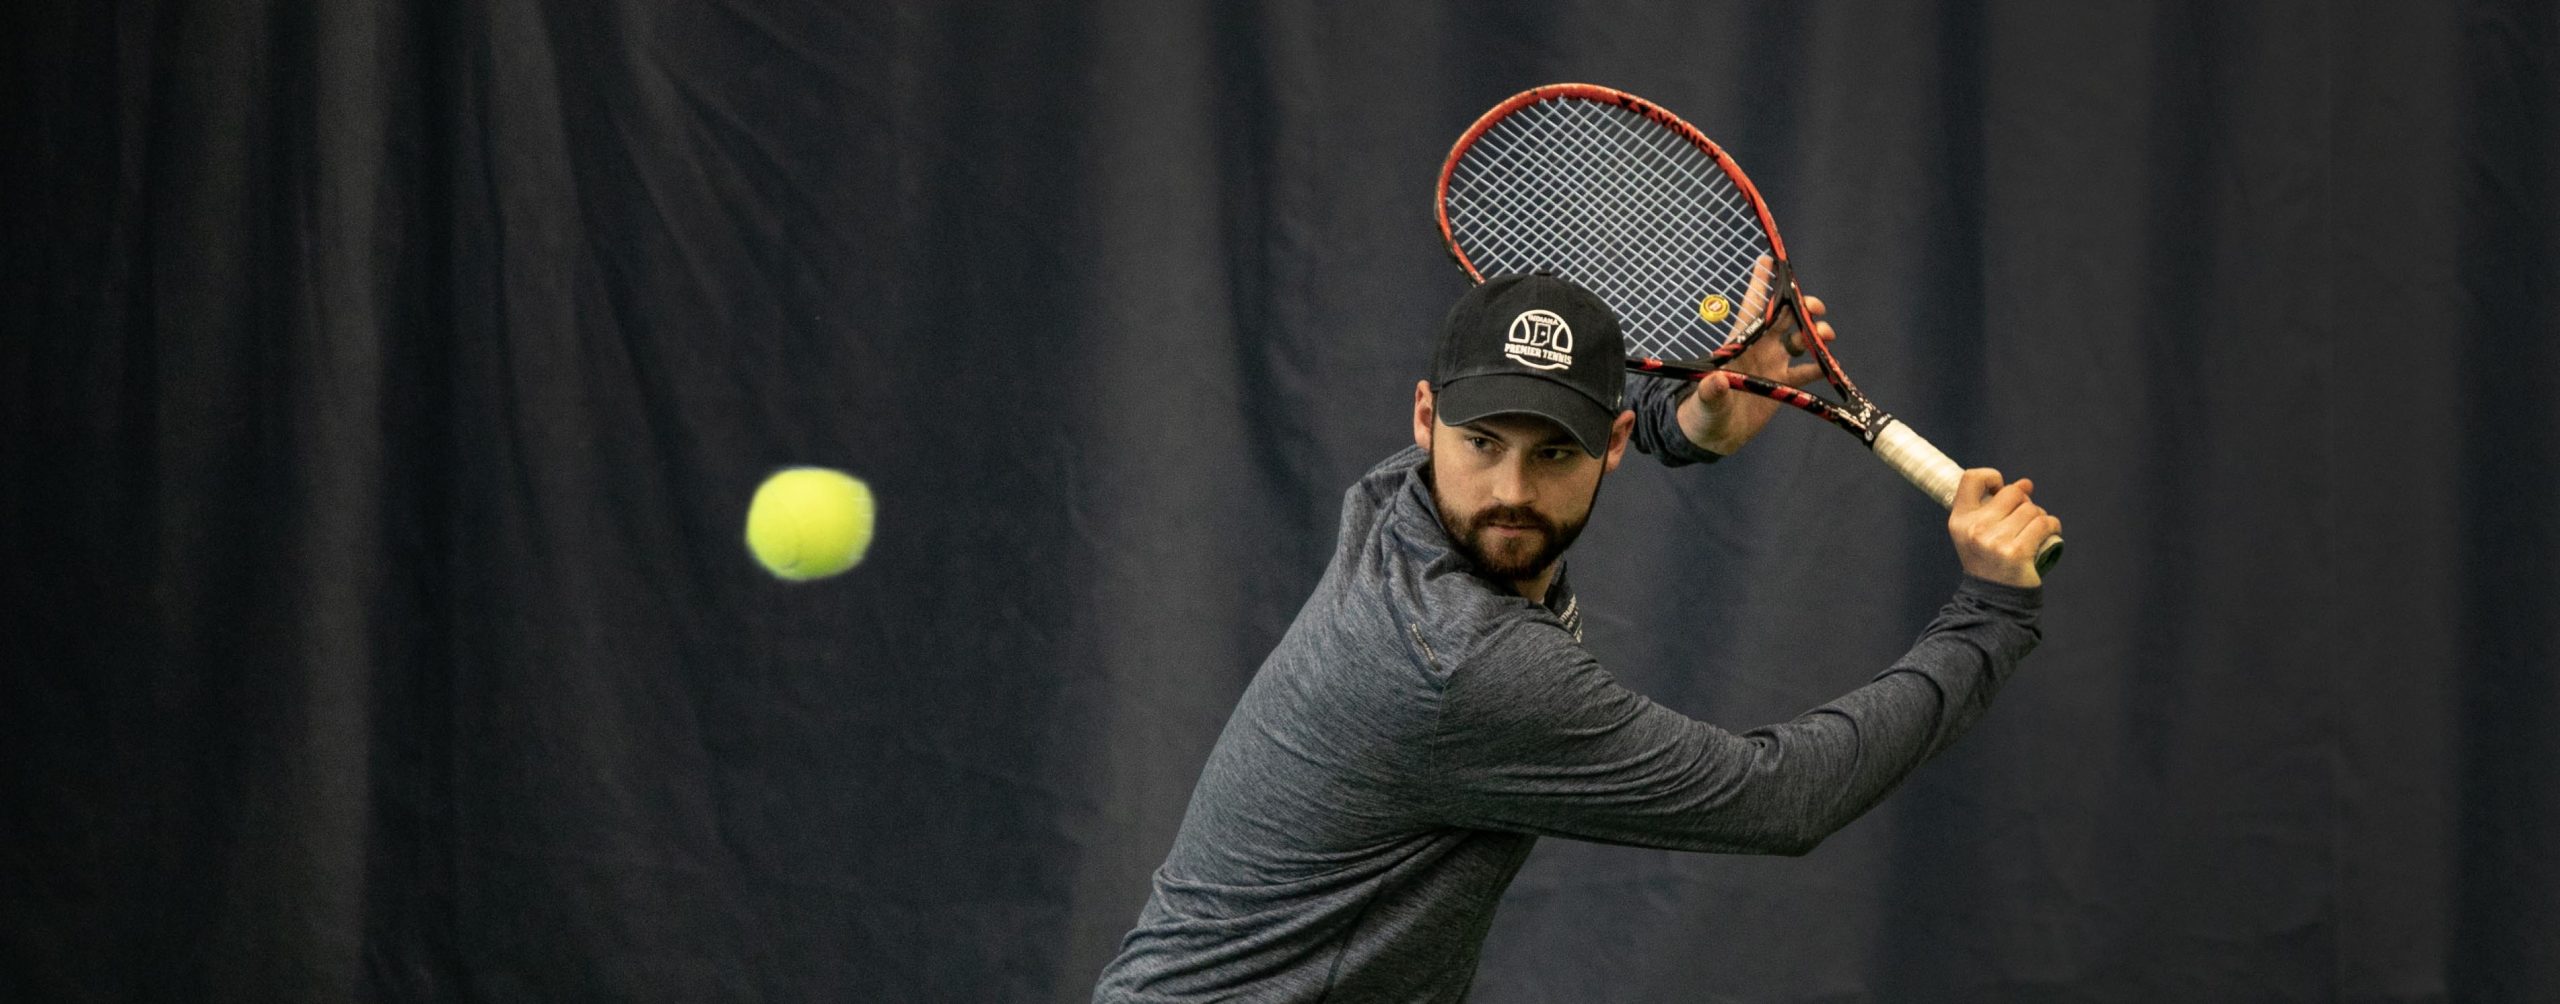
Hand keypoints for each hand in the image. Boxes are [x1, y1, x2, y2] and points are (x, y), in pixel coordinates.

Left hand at [1675, 256, 1836, 455]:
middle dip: (1802, 306)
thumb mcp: (1705, 402)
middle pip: (1785, 318)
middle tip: (1816, 308)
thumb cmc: (1701, 412)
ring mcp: (1772, 364)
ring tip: (1826, 336)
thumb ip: (1711, 392)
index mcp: (1739, 343)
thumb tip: (1716, 382)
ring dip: (1815, 334)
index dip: (1760, 283)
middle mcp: (1759, 348)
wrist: (1712, 435)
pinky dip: (1821, 365)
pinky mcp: (1783, 384)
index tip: (1769, 258)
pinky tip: (1831, 366)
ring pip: (1800, 340)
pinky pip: (1807, 370)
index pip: (1752, 307)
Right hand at [1948, 468, 2061, 587]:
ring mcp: (1994, 540)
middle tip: (2023, 521)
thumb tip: (2026, 483)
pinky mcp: (2016, 551)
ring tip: (2035, 532)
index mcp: (1959, 520)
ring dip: (2040, 517)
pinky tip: (2049, 534)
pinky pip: (2044, 524)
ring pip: (2032, 509)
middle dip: (2024, 502)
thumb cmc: (1989, 562)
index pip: (1972, 478)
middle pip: (2012, 493)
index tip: (2000, 491)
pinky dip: (2053, 526)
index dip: (1992, 477)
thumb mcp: (1979, 533)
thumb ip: (1996, 507)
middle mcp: (1974, 528)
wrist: (1993, 602)